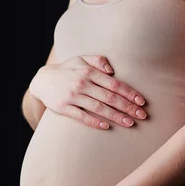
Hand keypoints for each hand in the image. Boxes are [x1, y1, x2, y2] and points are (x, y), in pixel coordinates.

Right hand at [29, 55, 147, 128]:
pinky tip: (106, 126)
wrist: (42, 80)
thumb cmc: (67, 69)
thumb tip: (112, 70)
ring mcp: (73, 96)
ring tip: (130, 123)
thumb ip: (98, 60)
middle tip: (142, 115)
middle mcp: (82, 83)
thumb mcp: (81, 59)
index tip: (141, 102)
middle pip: (109, 97)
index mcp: (89, 72)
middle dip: (128, 107)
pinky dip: (94, 122)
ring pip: (98, 108)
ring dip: (116, 116)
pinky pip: (81, 116)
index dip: (129, 93)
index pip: (114, 84)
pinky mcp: (64, 107)